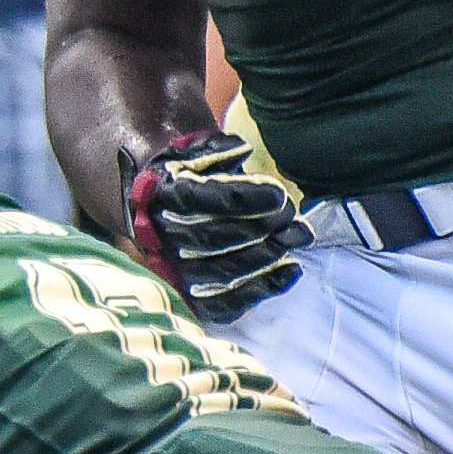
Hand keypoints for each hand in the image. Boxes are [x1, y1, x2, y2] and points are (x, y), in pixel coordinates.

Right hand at [121, 129, 307, 317]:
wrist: (155, 216)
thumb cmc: (183, 182)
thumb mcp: (190, 156)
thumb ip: (215, 151)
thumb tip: (241, 150)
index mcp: (158, 197)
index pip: (198, 200)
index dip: (241, 199)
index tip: (278, 195)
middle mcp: (160, 238)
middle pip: (212, 237)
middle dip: (260, 227)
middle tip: (292, 216)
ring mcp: (173, 273)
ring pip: (221, 271)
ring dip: (266, 255)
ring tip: (297, 237)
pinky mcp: (191, 299)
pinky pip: (226, 303)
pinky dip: (263, 289)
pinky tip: (291, 270)